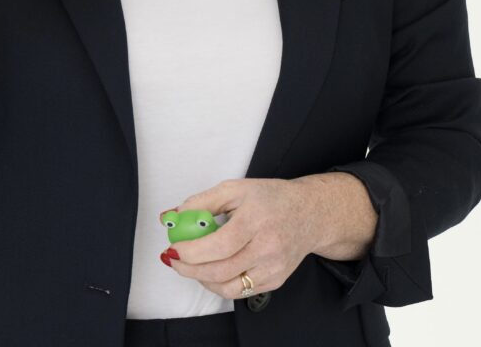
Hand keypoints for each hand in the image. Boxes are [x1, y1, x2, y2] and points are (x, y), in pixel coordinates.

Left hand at [158, 177, 321, 298]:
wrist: (308, 214)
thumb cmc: (270, 198)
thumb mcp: (235, 189)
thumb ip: (202, 202)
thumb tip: (172, 216)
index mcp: (256, 220)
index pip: (219, 245)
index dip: (191, 251)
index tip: (173, 248)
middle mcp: (267, 248)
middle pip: (221, 271)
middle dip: (190, 269)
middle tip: (174, 260)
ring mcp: (273, 268)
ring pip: (229, 288)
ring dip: (202, 280)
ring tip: (192, 266)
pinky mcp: (275, 281)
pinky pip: (240, 291)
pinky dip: (220, 284)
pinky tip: (212, 270)